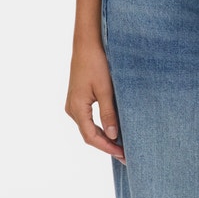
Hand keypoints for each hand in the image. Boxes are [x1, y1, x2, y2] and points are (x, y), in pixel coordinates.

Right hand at [66, 38, 125, 162]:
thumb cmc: (96, 63)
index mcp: (77, 108)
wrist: (87, 43)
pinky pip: (89, 119)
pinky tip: (114, 129)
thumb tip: (113, 135)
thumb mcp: (105, 90)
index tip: (123, 154)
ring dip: (104, 137)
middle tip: (126, 154)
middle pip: (89, 135)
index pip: (91, 137)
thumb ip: (108, 114)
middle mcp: (72, 109)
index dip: (107, 148)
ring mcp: (74, 104)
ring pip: (89, 128)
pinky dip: (101, 126)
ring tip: (122, 145)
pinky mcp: (79, 99)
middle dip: (107, 145)